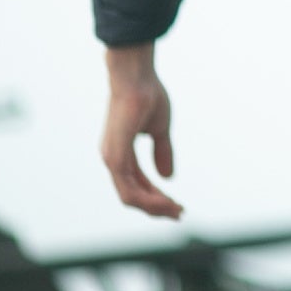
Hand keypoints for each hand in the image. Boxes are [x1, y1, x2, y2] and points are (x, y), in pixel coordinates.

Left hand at [102, 42, 181, 219]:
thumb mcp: (159, 128)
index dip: (156, 197)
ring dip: (154, 207)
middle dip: (156, 207)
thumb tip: (167, 177)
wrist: (136, 76)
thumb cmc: (147, 95)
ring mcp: (111, 159)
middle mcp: (112, 159)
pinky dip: (147, 199)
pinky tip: (164, 201)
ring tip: (176, 210)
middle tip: (179, 213)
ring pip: (129, 197)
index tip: (177, 204)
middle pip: (132, 196)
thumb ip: (162, 152)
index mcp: (121, 153)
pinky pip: (128, 189)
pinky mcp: (115, 157)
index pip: (136, 184)